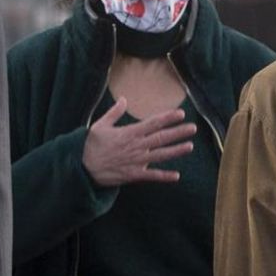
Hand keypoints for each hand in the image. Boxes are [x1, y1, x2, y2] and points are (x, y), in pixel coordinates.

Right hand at [81, 97, 196, 186]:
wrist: (83, 167)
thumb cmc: (91, 145)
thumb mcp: (100, 125)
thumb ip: (114, 112)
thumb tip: (124, 99)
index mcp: (129, 133)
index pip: (153, 123)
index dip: (168, 118)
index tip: (180, 114)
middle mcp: (136, 146)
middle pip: (161, 138)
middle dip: (178, 132)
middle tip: (192, 128)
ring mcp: (136, 161)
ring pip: (160, 155)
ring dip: (176, 151)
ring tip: (190, 146)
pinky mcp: (133, 175)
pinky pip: (151, 176)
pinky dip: (164, 176)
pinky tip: (176, 176)